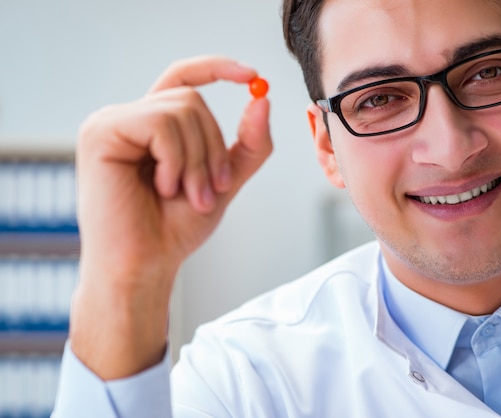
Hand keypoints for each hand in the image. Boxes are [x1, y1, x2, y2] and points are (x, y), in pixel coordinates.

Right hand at [70, 56, 271, 378]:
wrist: (145, 265)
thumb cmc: (176, 228)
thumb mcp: (224, 180)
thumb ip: (248, 144)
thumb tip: (263, 99)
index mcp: (154, 127)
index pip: (184, 80)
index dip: (216, 68)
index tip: (252, 75)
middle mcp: (131, 119)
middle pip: (192, 101)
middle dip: (212, 150)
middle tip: (208, 191)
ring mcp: (112, 123)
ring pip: (180, 110)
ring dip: (196, 160)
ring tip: (185, 194)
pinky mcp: (100, 132)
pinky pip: (159, 123)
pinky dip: (175, 159)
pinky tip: (161, 186)